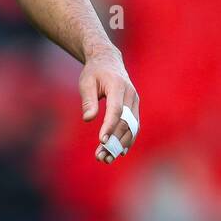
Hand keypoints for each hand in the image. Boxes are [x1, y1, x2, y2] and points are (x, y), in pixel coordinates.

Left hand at [78, 46, 140, 164]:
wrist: (108, 61)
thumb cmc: (94, 72)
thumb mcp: (86, 82)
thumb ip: (88, 100)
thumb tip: (88, 119)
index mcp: (118, 86)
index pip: (116, 110)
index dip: (110, 126)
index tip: (102, 141)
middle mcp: (130, 95)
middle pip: (125, 122)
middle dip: (114, 142)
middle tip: (101, 157)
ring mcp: (134, 102)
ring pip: (132, 127)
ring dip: (120, 145)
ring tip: (106, 158)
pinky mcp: (134, 108)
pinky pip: (133, 126)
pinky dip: (127, 140)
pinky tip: (119, 152)